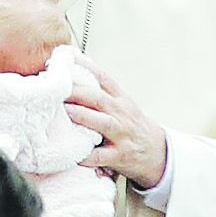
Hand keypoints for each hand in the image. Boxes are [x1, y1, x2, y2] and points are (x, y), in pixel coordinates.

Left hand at [66, 64, 169, 191]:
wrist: (157, 151)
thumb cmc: (133, 126)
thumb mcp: (123, 104)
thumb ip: (102, 92)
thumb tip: (75, 73)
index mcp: (121, 100)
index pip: (105, 79)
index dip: (87, 68)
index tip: (69, 60)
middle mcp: (121, 115)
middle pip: (100, 99)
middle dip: (78, 92)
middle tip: (58, 88)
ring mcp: (121, 135)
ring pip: (103, 123)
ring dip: (84, 116)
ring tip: (66, 112)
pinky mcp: (120, 156)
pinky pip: (102, 156)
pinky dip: (88, 156)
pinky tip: (75, 154)